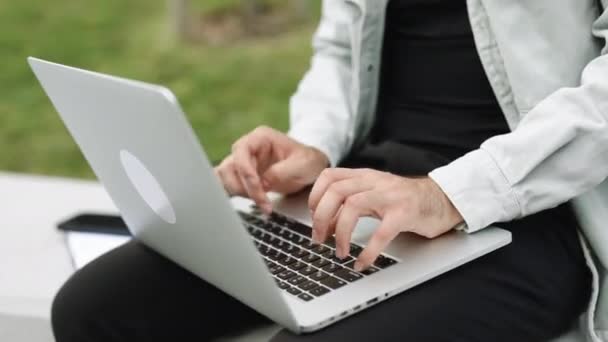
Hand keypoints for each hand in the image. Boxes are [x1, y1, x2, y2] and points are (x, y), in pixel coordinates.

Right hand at [215, 126, 328, 213]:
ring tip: (261, 202)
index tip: (259, 188)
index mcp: (261, 138)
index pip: (242, 152)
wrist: (311, 169)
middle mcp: (248, 148)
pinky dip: (234, 195)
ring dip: (240, 193)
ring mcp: (244, 162)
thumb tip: (262, 183)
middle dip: (244, 187)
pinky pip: (228, 184)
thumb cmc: (307, 162)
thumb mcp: (302, 165)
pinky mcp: (243, 176)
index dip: (247, 172)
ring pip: (225, 177)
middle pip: (230, 166)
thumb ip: (281, 172)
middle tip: (263, 201)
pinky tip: (248, 202)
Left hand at [308, 168, 462, 270]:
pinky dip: (368, 251)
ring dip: (341, 233)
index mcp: (365, 177)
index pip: (329, 176)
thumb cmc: (407, 201)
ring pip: (353, 206)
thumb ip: (351, 205)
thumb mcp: (375, 196)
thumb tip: (326, 225)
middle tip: (320, 240)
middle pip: (335, 191)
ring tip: (340, 252)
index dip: (315, 197)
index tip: (313, 218)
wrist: (443, 200)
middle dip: (321, 218)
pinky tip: (363, 263)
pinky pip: (381, 232)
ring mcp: (390, 196)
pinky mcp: (405, 214)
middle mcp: (375, 182)